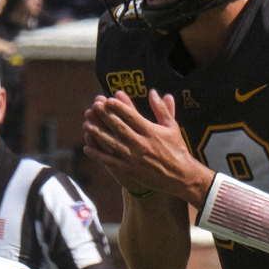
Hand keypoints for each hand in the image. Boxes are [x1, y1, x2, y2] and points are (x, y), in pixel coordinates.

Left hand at [83, 89, 213, 204]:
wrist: (181, 176)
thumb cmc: (177, 149)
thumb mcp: (172, 126)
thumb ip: (162, 109)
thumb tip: (154, 92)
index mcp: (151, 131)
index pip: (131, 116)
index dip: (118, 107)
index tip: (108, 100)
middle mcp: (141, 143)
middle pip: (119, 127)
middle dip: (105, 116)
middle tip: (94, 107)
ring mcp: (134, 158)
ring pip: (112, 143)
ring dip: (98, 133)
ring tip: (87, 124)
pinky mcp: (131, 170)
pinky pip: (111, 161)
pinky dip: (98, 155)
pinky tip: (88, 148)